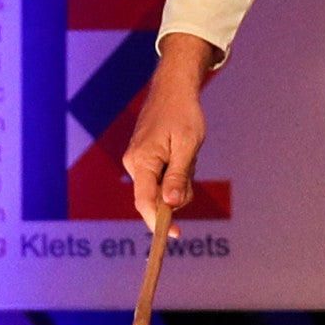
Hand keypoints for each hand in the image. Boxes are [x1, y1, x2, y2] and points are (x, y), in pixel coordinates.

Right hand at [122, 33, 215, 230]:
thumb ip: (178, 176)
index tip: (176, 235)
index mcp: (141, 162)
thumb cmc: (183, 114)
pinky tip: (181, 151)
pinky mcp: (144, 158)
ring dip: (180, 177)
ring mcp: (138, 161)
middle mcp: (134, 164)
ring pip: (162, 187)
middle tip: (191, 163)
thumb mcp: (187, 146)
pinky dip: (176, 170)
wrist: (174, 89)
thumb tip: (171, 205)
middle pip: (157, 197)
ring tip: (186, 151)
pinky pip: (162, 176)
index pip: (145, 202)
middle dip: (178, 190)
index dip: (159, 222)